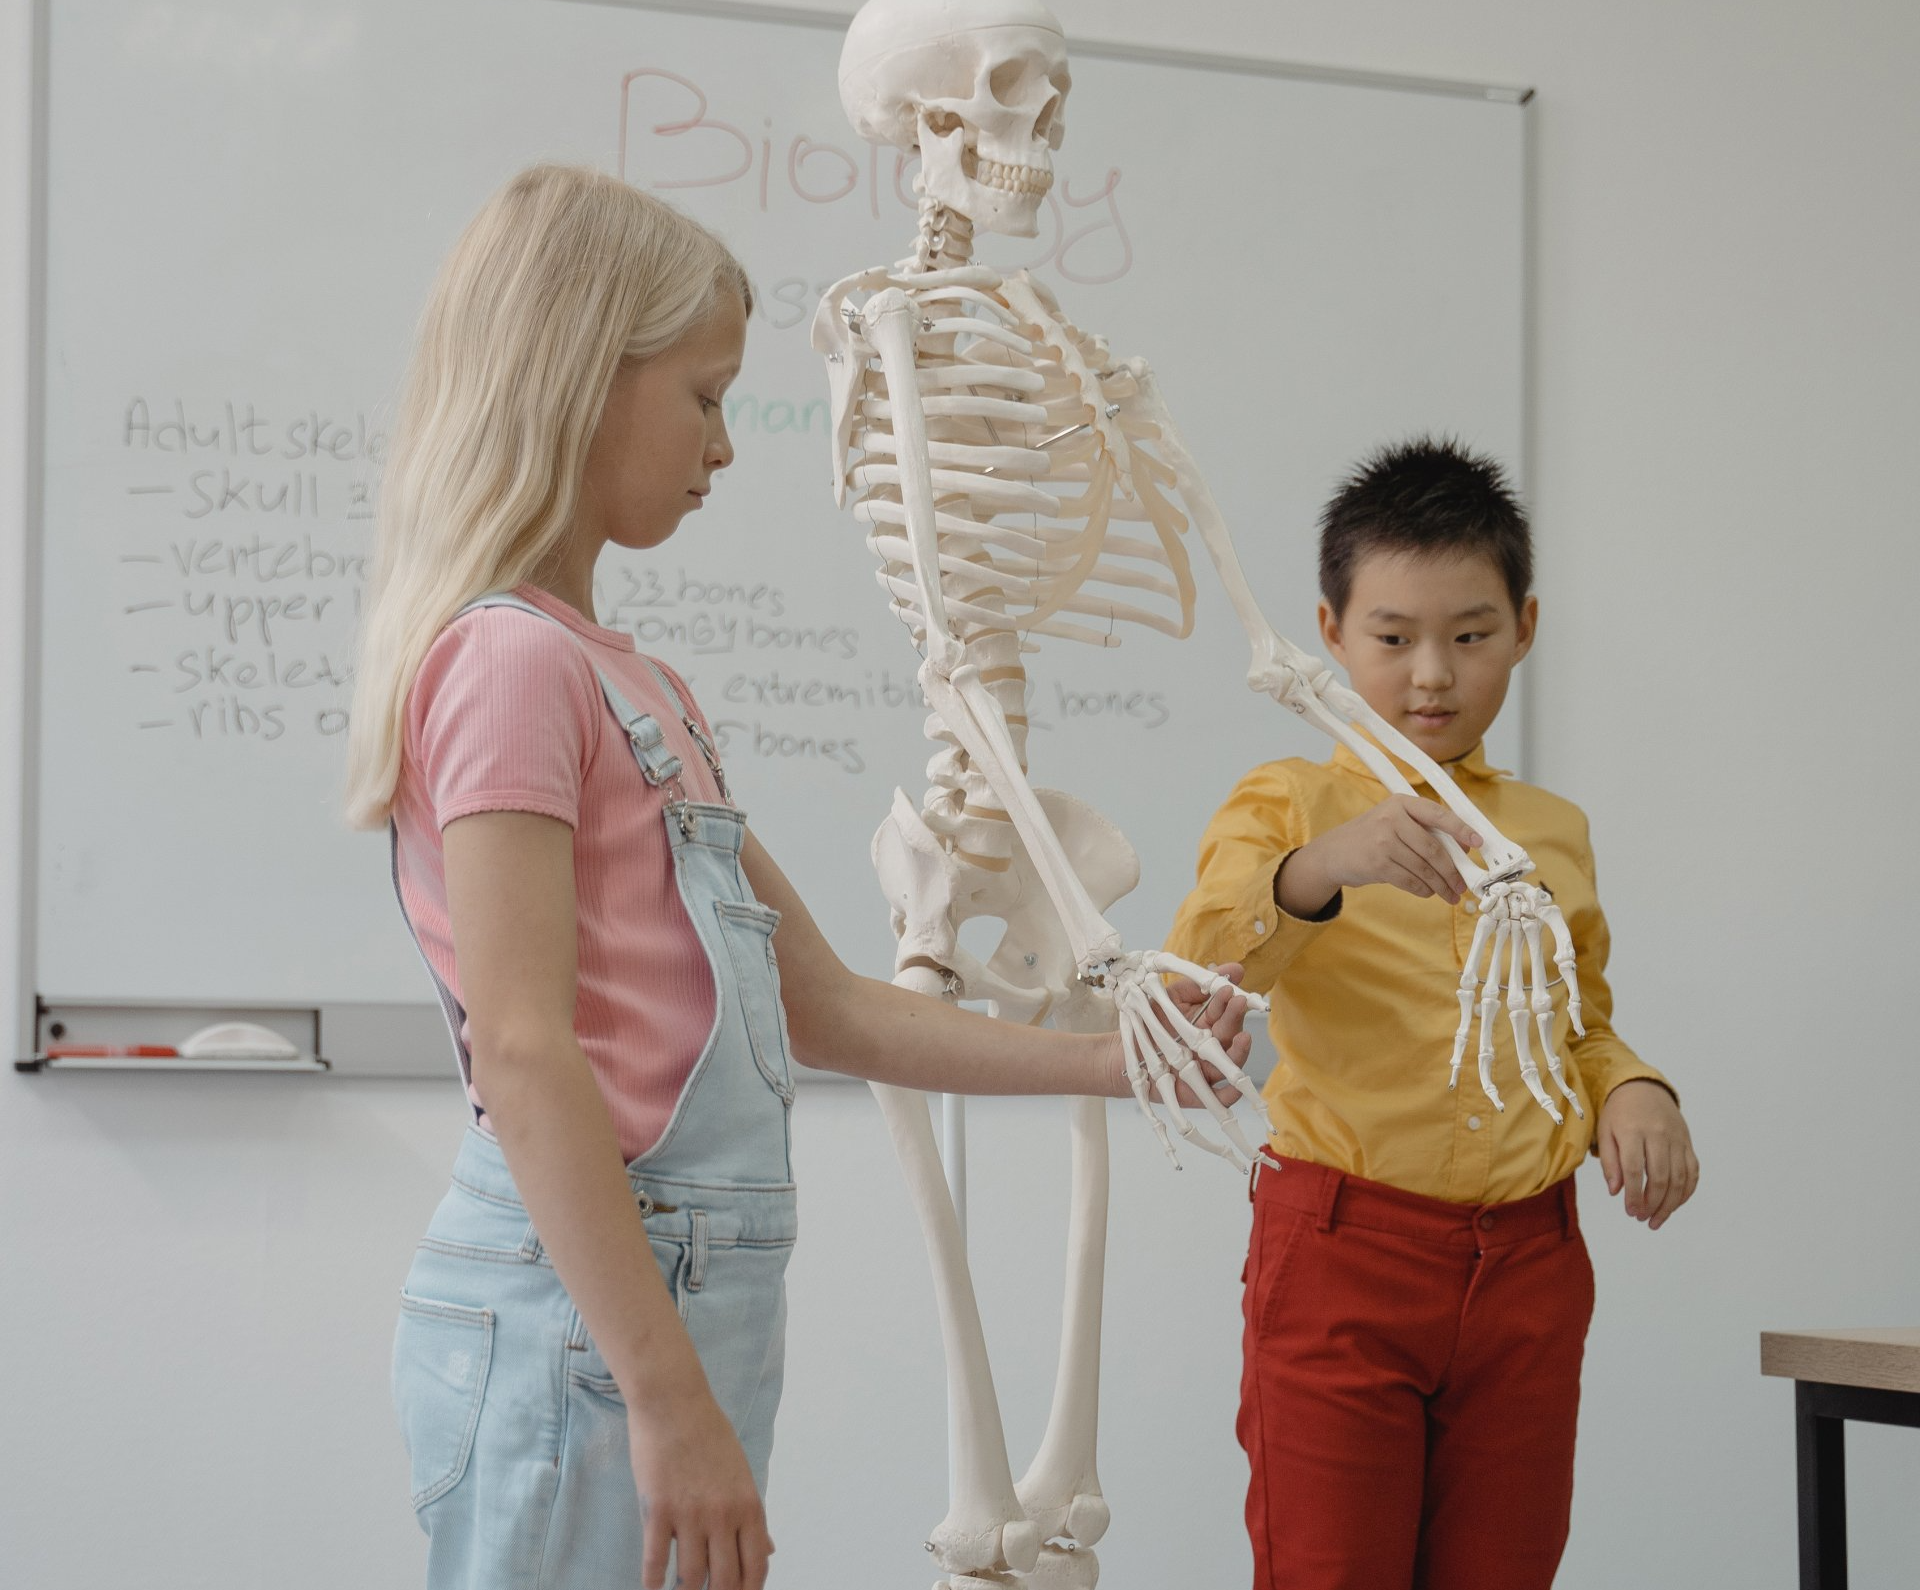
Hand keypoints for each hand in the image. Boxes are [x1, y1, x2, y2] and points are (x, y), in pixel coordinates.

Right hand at [628, 1386, 771, 1589]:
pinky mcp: (659, 1509)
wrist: (674, 1403)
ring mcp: (690, 1514)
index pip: (756, 1567)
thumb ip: (752, 1515)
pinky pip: (655, 1560)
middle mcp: (723, 1515)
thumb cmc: (708, 1434)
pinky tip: (652, 1587)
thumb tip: (768, 1551)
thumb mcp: (740, 1473)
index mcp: (749, 1505)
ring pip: (691, 1577)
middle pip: (724, 1580)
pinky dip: (653, 1581)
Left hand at [1098, 954, 1271, 1169]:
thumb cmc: (1150, 1022)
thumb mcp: (1172, 997)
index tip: (1229, 988)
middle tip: (1238, 1003)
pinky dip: (1230, 1095)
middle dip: (1234, 1019)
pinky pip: (1218, 1098)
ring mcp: (1205, 1071)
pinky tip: (1237, 1087)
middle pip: (1228, 1035)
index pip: (1223, 1012)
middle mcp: (1210, 1048)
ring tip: (1243, 1037)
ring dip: (1238, 1053)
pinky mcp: (1196, 1094)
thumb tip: (1233, 969)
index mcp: (1207, 1024)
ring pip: (1228, 1066)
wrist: (1122, 1052)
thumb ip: (1197, 984)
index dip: (1228, 1001)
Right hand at [1277, 794, 1481, 915]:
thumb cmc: (1372, 837)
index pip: (1438, 814)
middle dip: (1452, 871)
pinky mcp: (1377, 864)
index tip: (1478, 842)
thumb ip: (1423, 829)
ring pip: (1424, 868)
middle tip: (1463, 885)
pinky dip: (1424, 889)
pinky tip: (1428, 892)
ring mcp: (1383, 841)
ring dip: (1441, 885)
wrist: (1333, 852)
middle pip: (1434, 849)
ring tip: (1450, 894)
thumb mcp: (1394, 821)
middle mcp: (1391, 819)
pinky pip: (1410, 880)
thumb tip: (1463, 849)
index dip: (1460, 829)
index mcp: (1401, 803)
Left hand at [1596, 1079, 1698, 1229]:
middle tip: (1642, 1219)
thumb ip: (1609, 1162)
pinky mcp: (1687, 1143)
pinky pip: (1692, 1171)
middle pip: (1660, 1176)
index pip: (1635, 1169)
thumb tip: (1616, 1192)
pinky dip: (1686, 1192)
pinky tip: (1674, 1204)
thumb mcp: (1605, 1132)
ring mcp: (1676, 1139)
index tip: (1630, 1212)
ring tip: (1656, 1219)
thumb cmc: (1619, 1113)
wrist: (1643, 1088)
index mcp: (1632, 1130)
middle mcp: (1658, 1135)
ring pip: (1679, 1178)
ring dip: (1670, 1204)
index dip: (1634, 1194)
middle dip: (1652, 1203)